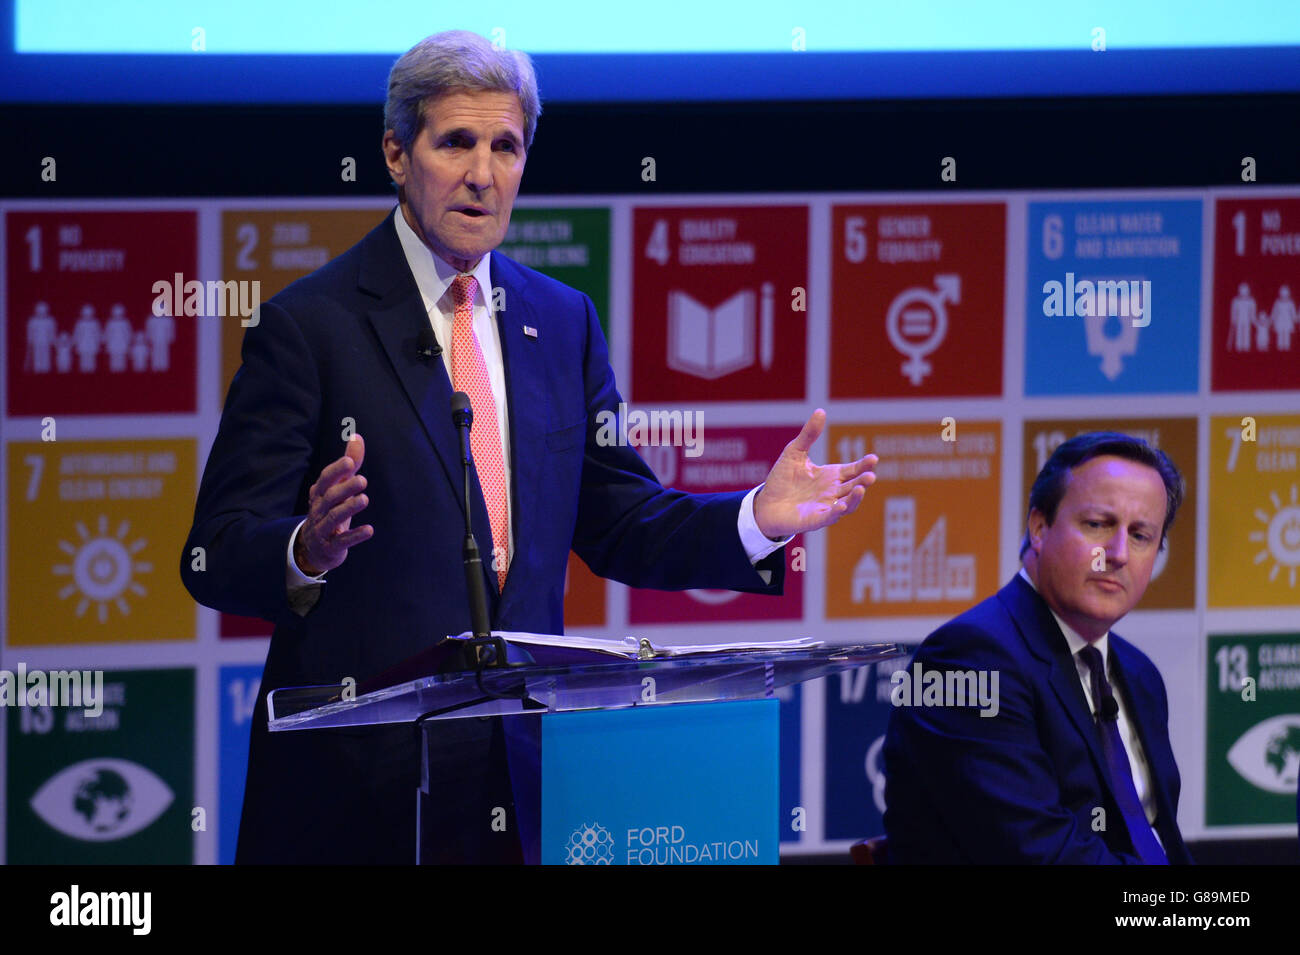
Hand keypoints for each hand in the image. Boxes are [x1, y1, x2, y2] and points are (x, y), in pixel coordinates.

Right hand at [294, 434, 373, 575]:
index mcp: (319, 494)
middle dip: (345, 488)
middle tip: (363, 480)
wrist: (313, 548)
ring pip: (334, 518)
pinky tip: (369, 530)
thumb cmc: (330, 510)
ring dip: (349, 508)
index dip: (336, 470)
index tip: (350, 462)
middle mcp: (319, 510)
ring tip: (365, 499)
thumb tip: (357, 435)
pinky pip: (342, 541)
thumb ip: (349, 463)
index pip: (325, 479)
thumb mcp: (338, 487)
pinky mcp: (331, 546)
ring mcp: (323, 529)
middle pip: (330, 497)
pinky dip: (355, 535)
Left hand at [753, 409, 877, 538]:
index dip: (864, 465)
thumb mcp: (794, 452)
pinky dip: (836, 512)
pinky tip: (840, 505)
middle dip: (863, 481)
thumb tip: (821, 411)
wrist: (764, 503)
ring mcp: (825, 507)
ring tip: (860, 488)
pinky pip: (828, 517)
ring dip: (855, 498)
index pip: (853, 470)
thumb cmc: (782, 479)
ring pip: (847, 504)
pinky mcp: (814, 520)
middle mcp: (832, 492)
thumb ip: (809, 435)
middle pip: (853, 486)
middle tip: (871, 475)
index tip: (873, 459)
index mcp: (831, 476)